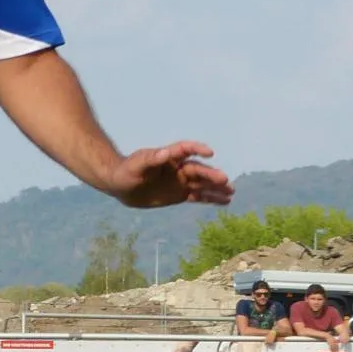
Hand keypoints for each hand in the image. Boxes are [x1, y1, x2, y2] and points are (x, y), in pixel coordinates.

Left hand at [101, 141, 233, 208]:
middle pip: (197, 170)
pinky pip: (198, 196)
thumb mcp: (137, 165)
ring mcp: (180, 181)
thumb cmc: (126, 171)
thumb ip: (151, 159)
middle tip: (225, 180)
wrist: (121, 185)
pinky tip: (225, 201)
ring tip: (231, 191)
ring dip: (216, 188)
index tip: (209, 153)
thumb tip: (164, 153)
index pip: (186, 150)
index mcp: (168, 156)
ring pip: (202, 184)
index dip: (197, 149)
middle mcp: (178, 168)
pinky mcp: (180, 194)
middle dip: (211, 175)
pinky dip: (211, 199)